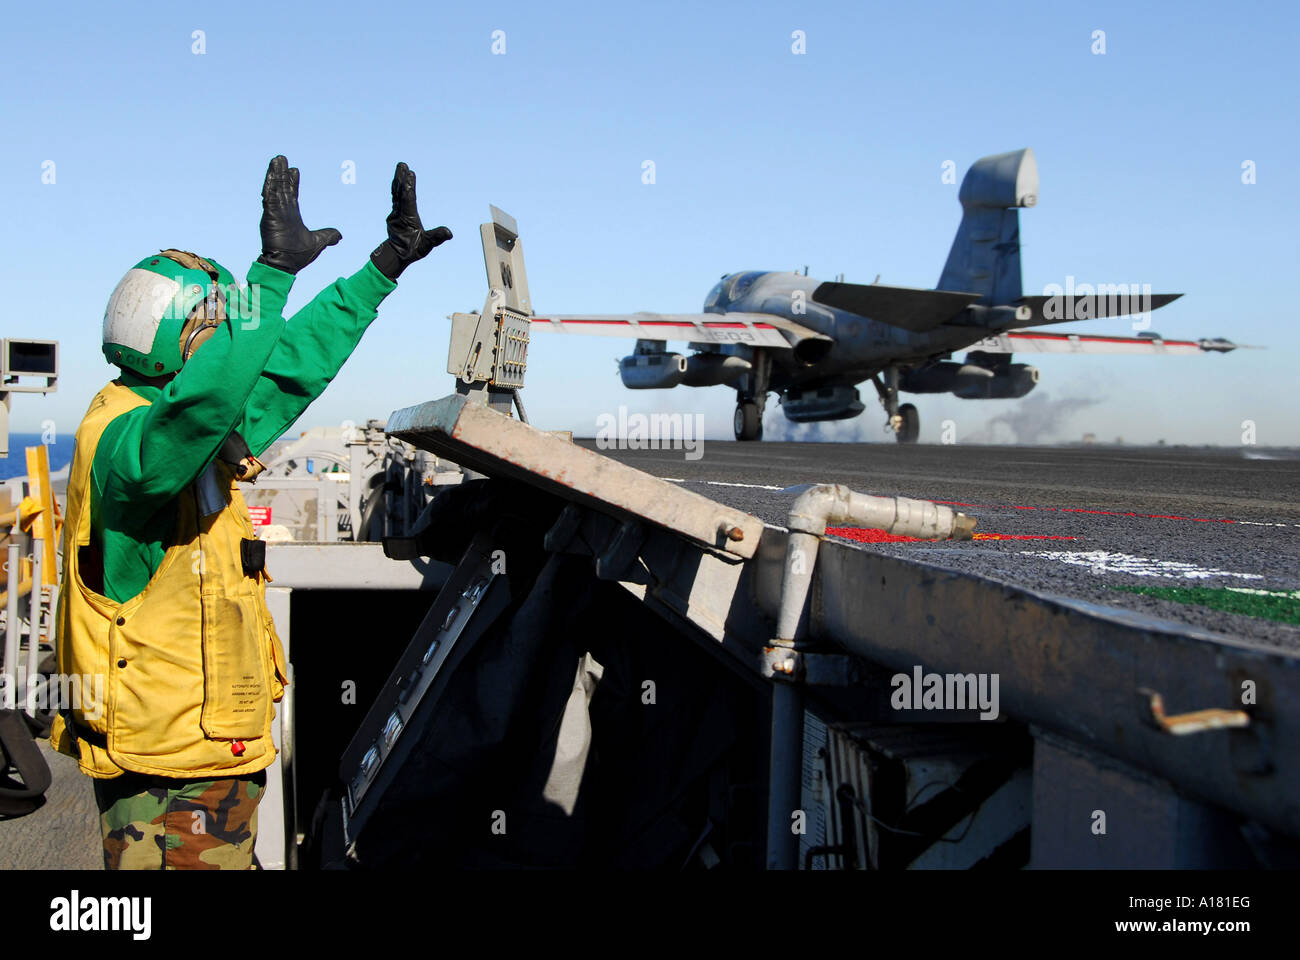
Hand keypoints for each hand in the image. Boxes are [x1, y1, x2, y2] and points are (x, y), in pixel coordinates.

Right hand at [255, 156, 341, 274]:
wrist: (286, 264)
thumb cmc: (298, 255)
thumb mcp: (318, 242)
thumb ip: (328, 236)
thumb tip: (340, 235)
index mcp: (292, 215)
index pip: (291, 194)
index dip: (292, 182)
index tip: (294, 170)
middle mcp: (282, 211)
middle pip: (283, 187)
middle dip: (282, 174)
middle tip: (282, 159)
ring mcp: (275, 212)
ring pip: (275, 188)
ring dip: (275, 174)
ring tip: (277, 159)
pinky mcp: (270, 215)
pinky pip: (269, 196)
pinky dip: (270, 184)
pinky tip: (271, 173)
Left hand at [370, 162, 451, 279]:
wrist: (397, 254)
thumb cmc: (413, 249)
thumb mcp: (426, 246)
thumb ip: (436, 237)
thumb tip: (449, 233)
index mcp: (407, 218)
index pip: (408, 199)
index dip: (409, 187)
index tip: (410, 174)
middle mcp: (399, 213)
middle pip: (400, 192)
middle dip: (402, 179)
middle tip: (402, 165)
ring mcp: (395, 212)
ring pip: (396, 192)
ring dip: (399, 179)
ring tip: (401, 166)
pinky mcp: (395, 212)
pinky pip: (396, 196)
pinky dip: (398, 186)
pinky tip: (399, 179)